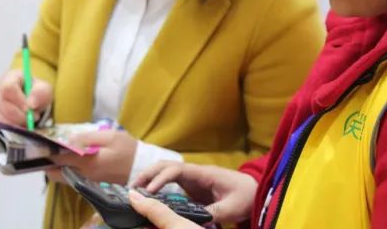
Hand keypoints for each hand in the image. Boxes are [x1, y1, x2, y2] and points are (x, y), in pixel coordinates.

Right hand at [0, 69, 52, 125]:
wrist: (31, 102)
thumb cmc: (36, 93)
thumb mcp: (44, 90)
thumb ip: (41, 93)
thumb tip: (31, 103)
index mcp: (10, 77)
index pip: (8, 88)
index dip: (19, 101)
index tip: (29, 109)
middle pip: (2, 104)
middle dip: (19, 116)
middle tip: (32, 118)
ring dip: (14, 124)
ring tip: (26, 122)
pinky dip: (9, 129)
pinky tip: (19, 126)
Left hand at [48, 130, 137, 184]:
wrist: (141, 166)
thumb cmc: (127, 148)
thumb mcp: (110, 136)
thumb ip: (87, 137)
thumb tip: (68, 139)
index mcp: (87, 163)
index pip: (58, 160)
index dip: (48, 151)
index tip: (44, 141)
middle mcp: (84, 175)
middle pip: (55, 173)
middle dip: (48, 161)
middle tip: (49, 147)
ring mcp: (87, 180)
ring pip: (62, 177)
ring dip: (56, 165)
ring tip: (59, 150)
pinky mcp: (90, 181)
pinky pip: (70, 177)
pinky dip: (65, 168)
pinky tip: (70, 156)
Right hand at [131, 162, 257, 223]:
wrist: (254, 190)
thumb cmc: (245, 195)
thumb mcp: (232, 207)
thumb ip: (214, 213)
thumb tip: (198, 222)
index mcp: (203, 173)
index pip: (176, 171)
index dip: (161, 179)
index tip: (149, 191)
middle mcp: (195, 173)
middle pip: (166, 166)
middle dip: (148, 173)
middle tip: (132, 187)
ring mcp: (192, 180)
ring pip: (166, 173)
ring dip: (150, 178)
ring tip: (135, 190)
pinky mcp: (192, 188)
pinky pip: (171, 184)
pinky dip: (157, 187)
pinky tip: (148, 197)